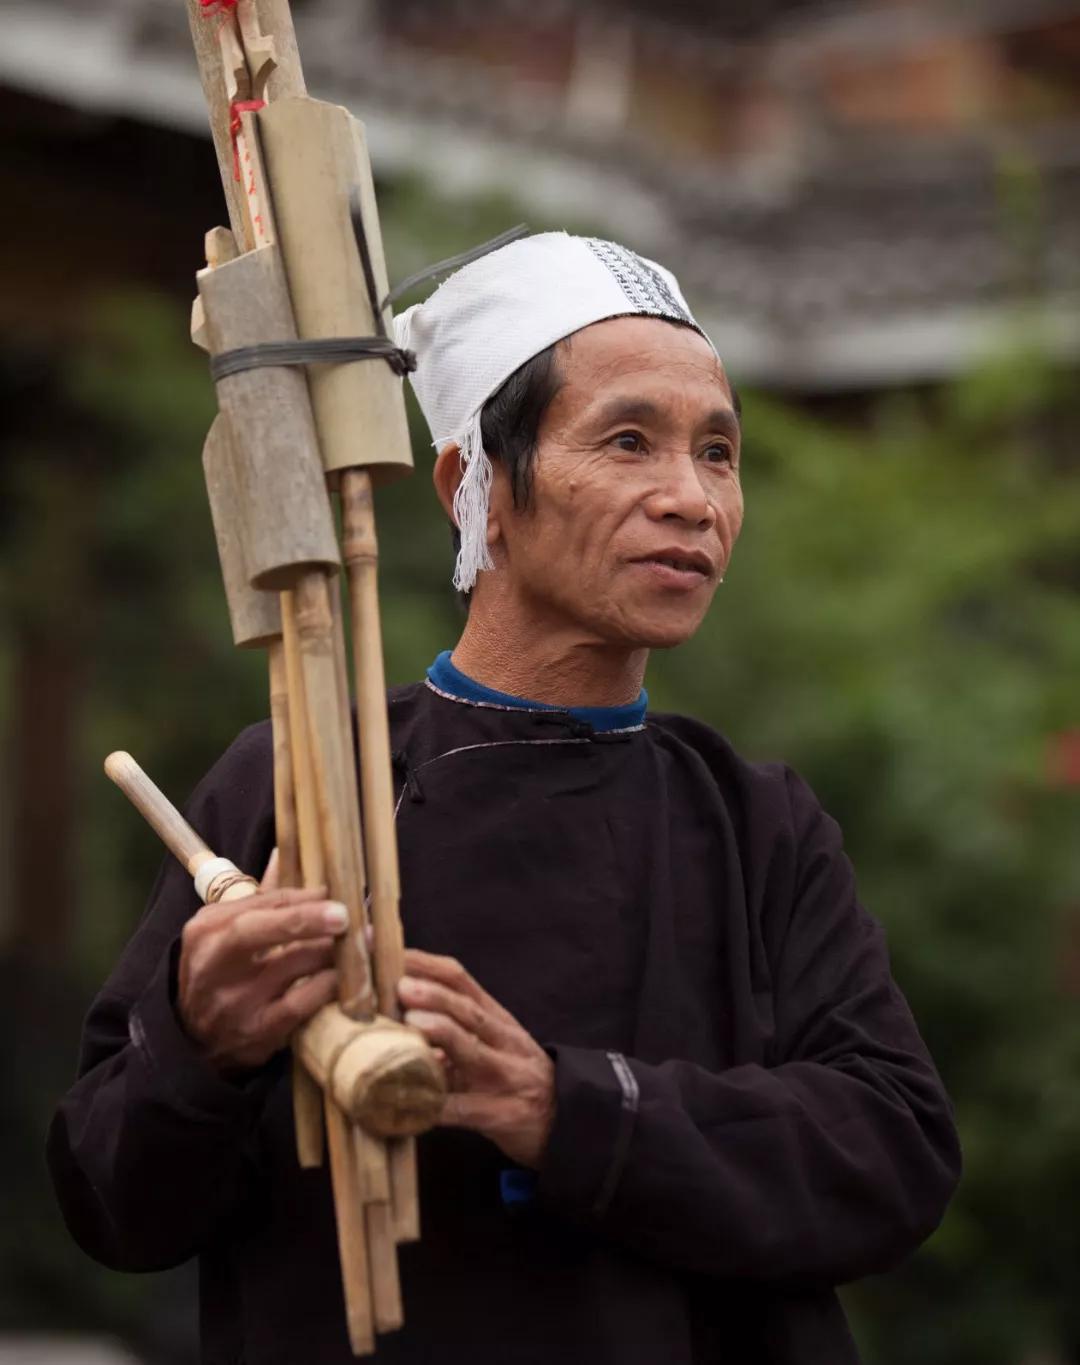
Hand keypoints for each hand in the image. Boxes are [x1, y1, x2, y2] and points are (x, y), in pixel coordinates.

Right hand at [178, 854, 346, 1072]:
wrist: (193, 1042)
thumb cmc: (220, 975)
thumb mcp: (225, 933)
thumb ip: (260, 897)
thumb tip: (285, 852)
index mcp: (207, 929)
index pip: (259, 903)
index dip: (302, 896)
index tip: (334, 891)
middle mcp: (214, 962)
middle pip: (260, 929)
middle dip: (306, 918)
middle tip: (346, 914)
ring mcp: (233, 1000)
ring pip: (291, 965)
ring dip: (332, 951)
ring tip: (362, 942)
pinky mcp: (255, 1032)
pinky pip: (300, 1005)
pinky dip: (327, 988)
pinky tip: (346, 978)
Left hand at [398, 949, 555, 1168]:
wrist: (563, 1117)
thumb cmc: (513, 1073)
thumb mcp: (490, 1041)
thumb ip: (451, 1026)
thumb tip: (393, 1012)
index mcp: (494, 1017)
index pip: (459, 979)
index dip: (424, 964)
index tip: (389, 953)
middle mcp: (503, 1041)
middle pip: (469, 1011)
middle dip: (434, 996)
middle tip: (401, 986)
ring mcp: (506, 1076)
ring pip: (474, 1051)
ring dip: (443, 1034)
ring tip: (413, 1023)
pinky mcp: (504, 1114)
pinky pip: (468, 1109)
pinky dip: (441, 1105)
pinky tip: (416, 1102)